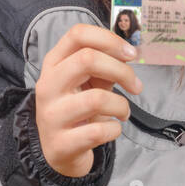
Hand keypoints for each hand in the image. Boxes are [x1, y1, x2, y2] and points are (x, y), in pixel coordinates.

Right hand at [34, 23, 142, 178]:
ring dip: (121, 105)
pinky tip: (112, 129)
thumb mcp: (88, 81)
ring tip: (123, 112)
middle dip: (122, 71)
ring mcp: (51, 115)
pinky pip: (99, 131)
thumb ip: (104, 64)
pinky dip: (115, 129)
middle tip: (136, 86)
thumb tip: (129, 53)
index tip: (132, 54)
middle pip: (87, 59)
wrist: (58, 150)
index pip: (77, 34)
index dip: (110, 39)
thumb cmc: (78, 108)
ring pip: (97, 99)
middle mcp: (48, 85)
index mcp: (54, 63)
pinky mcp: (61, 143)